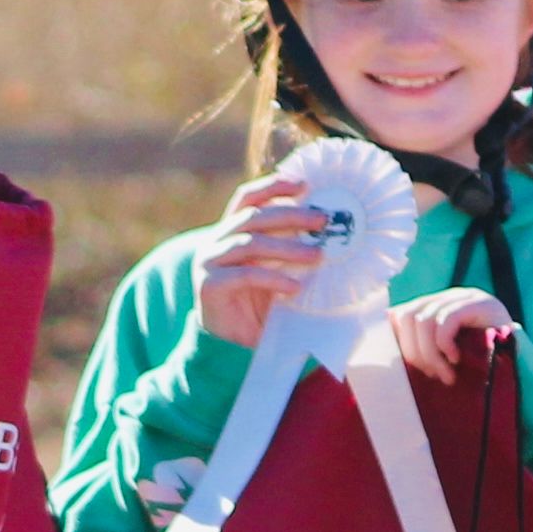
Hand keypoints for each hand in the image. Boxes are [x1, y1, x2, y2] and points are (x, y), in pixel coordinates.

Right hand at [191, 164, 333, 343]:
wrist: (231, 346)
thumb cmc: (258, 305)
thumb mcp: (276, 269)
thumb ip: (288, 247)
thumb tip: (324, 228)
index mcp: (230, 232)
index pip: (247, 198)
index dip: (273, 186)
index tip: (304, 185)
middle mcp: (215, 242)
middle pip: (253, 217)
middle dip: (290, 215)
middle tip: (322, 221)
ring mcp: (208, 263)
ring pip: (250, 243)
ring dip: (287, 248)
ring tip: (317, 256)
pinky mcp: (209, 287)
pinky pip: (245, 275)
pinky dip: (273, 278)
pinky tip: (295, 287)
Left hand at [380, 287, 512, 385]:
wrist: (527, 373)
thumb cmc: (481, 372)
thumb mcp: (443, 360)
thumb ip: (420, 350)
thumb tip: (386, 353)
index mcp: (436, 307)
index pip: (399, 315)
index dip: (401, 343)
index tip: (416, 370)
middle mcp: (449, 297)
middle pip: (408, 316)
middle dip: (415, 352)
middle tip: (434, 375)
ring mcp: (466, 296)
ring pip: (424, 320)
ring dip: (430, 354)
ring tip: (447, 374)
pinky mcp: (481, 303)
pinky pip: (445, 320)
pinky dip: (444, 345)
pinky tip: (456, 360)